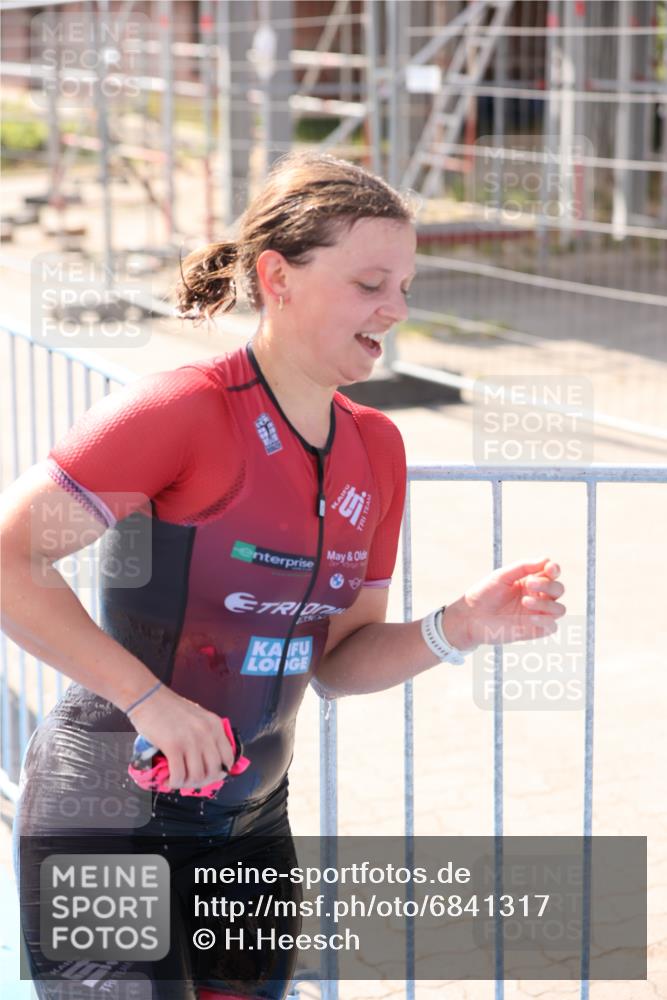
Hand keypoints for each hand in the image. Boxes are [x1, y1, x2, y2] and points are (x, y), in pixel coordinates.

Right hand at [127, 685, 235, 789]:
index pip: (228, 757)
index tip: (209, 776)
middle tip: (190, 780)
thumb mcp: (197, 717)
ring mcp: (191, 740)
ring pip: (197, 776)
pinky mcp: (173, 746)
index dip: (219, 772)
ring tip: (177, 780)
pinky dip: (174, 782)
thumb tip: (207, 761)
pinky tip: (168, 779)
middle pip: (214, 770)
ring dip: (186, 783)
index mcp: (215, 725)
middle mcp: (206, 732)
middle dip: (202, 781)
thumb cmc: (168, 708)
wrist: (147, 697)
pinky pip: (179, 775)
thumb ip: (206, 735)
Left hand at [443, 558, 565, 648]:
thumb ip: (524, 567)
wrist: (471, 616)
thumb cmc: (485, 593)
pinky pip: (552, 626)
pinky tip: (530, 617)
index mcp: (532, 581)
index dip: (555, 570)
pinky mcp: (535, 630)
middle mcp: (538, 597)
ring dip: (546, 603)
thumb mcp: (502, 576)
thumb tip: (546, 559)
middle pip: (559, 590)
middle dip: (548, 585)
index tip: (549, 568)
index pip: (552, 574)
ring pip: (559, 609)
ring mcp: (538, 614)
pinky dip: (545, 620)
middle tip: (529, 583)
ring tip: (526, 601)